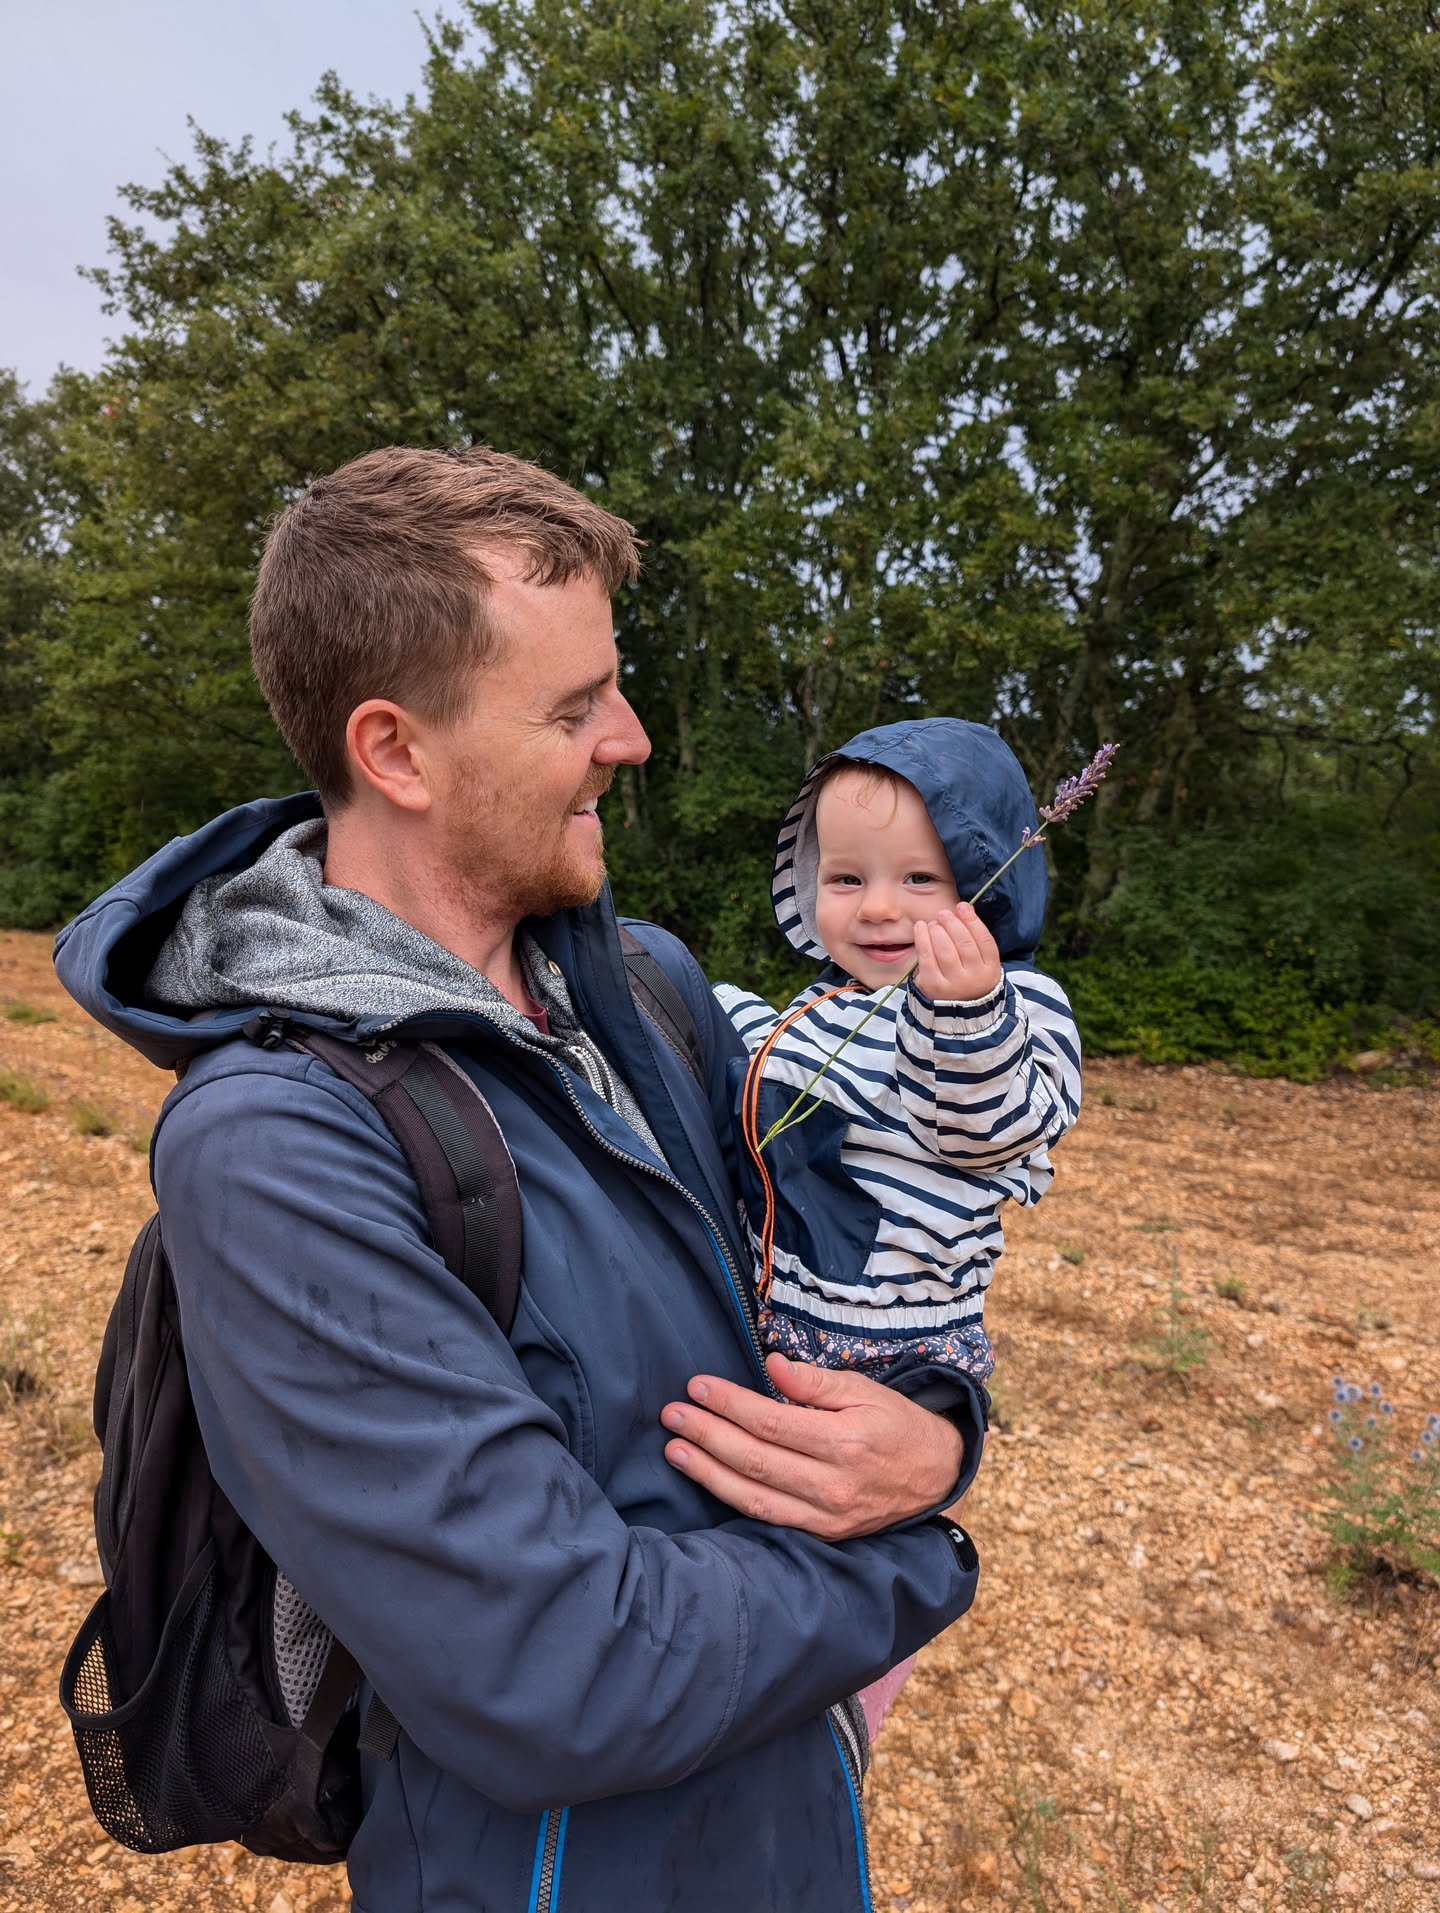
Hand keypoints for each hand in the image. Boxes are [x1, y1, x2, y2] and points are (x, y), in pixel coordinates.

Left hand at [660, 1353, 963, 1540]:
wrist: (937, 1478)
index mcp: (846, 1442)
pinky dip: (733, 1502)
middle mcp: (834, 1485)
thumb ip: (817, 1383)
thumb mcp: (867, 1391)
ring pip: (755, 1498)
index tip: (697, 1386)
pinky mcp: (823, 1535)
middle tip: (673, 1414)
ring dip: (708, 1474)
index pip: (773, 1423)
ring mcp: (827, 1517)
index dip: (730, 1404)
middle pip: (756, 1460)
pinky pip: (769, 1520)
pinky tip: (708, 1482)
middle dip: (708, 1435)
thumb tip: (772, 1366)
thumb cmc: (898, 1425)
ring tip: (674, 1450)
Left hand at [912, 905, 1000, 1001]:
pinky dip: (923, 939)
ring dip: (937, 930)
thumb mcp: (981, 963)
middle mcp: (974, 978)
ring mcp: (954, 984)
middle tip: (943, 914)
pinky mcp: (933, 986)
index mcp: (990, 970)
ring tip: (933, 923)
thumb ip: (974, 937)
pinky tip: (921, 928)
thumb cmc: (968, 978)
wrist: (957, 1012)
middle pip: (965, 944)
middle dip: (952, 924)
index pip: (984, 941)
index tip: (962, 907)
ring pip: (946, 950)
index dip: (973, 921)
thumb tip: (964, 907)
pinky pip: (927, 958)